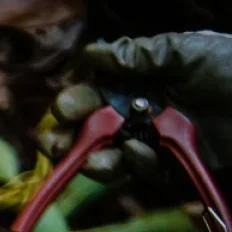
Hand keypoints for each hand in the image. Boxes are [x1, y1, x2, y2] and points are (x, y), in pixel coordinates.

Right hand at [39, 32, 231, 179]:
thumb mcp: (186, 52)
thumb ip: (139, 55)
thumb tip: (91, 55)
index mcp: (140, 80)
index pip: (94, 93)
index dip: (74, 103)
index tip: (63, 110)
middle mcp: (140, 111)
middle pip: (91, 129)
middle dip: (69, 138)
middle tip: (56, 144)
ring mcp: (153, 139)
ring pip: (109, 155)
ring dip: (94, 159)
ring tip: (94, 159)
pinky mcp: (170, 164)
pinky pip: (141, 169)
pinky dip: (134, 164)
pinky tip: (141, 151)